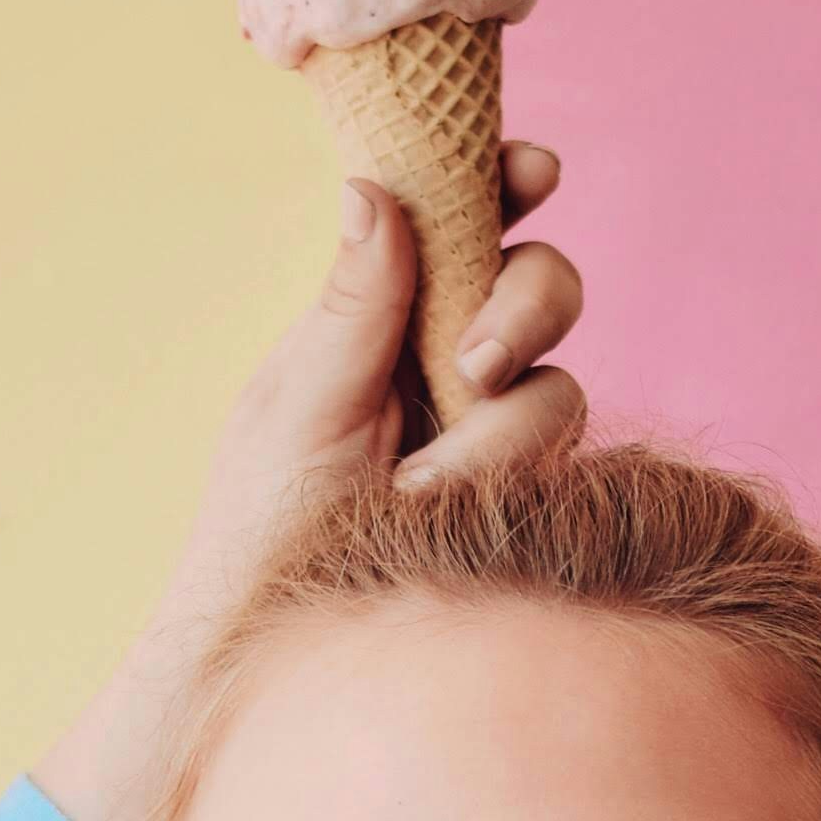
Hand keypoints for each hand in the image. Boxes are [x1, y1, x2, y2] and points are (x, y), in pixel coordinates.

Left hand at [30, 153, 584, 820]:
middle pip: (544, 286)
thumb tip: (371, 187)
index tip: (531, 171)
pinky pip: (558, 464)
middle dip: (524, 308)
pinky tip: (434, 514)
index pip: (466, 219)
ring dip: (490, 433)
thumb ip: (354, 306)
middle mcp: (451, 362)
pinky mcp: (521, 499)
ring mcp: (492, 435)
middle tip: (471, 364)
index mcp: (388, 314)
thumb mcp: (299, 403)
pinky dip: (496, 482)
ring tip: (409, 488)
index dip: (507, 181)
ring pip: (557, 386)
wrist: (268, 648)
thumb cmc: (261, 526)